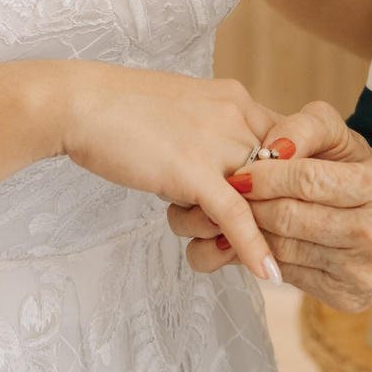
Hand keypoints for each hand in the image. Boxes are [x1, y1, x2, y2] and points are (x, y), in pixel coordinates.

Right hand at [50, 62, 284, 282]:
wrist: (80, 103)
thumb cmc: (121, 109)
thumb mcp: (182, 111)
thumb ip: (210, 134)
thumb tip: (219, 168)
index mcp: (235, 98)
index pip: (290, 139)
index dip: (291, 177)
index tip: (291, 205)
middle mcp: (235, 114)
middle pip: (281, 173)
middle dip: (275, 209)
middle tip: (277, 238)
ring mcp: (216, 142)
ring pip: (258, 196)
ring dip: (256, 230)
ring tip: (246, 251)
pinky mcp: (192, 170)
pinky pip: (235, 215)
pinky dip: (254, 248)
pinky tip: (269, 274)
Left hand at [169, 105, 371, 324]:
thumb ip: (331, 151)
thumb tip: (272, 151)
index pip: (309, 180)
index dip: (265, 173)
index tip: (238, 165)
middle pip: (289, 216)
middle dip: (246, 203)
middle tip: (214, 188)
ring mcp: (362, 273)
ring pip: (284, 247)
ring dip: (246, 232)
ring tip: (217, 214)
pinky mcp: (348, 299)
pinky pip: (293, 272)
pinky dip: (265, 255)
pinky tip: (246, 241)